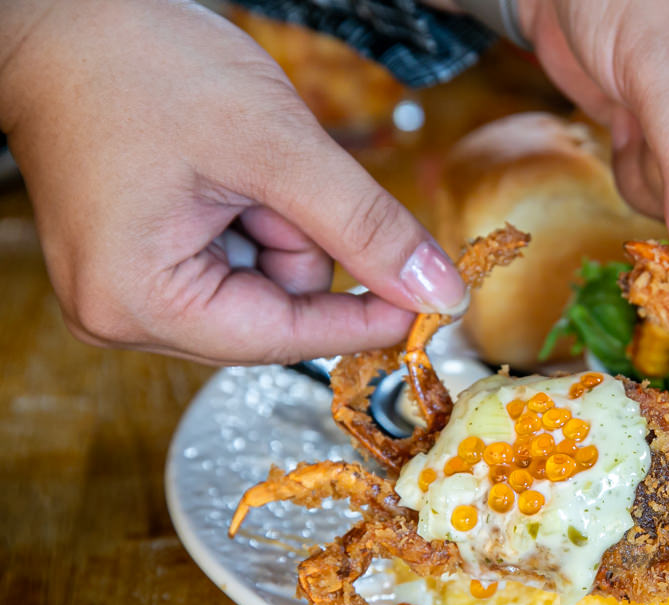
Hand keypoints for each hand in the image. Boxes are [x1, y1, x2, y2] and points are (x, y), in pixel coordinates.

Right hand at [0, 0, 465, 364]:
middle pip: (276, 315)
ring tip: (234, 163)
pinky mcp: (143, 264)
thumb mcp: (277, 147)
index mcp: (142, 302)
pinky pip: (236, 263)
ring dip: (279, 225)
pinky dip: (255, 217)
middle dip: (300, 244)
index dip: (370, 318)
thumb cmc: (140, 64)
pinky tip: (224, 172)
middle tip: (274, 177)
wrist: (62, 16)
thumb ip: (366, 229)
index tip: (435, 300)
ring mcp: (130, 291)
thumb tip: (438, 293)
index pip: (289, 340)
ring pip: (264, 286)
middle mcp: (125, 315)